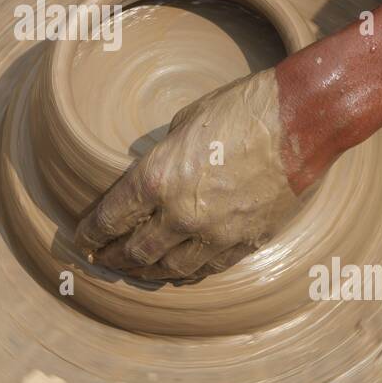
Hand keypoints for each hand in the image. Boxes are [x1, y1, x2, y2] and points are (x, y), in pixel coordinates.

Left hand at [75, 69, 313, 280]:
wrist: (299, 122)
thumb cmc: (240, 110)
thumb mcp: (184, 124)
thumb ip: (163, 159)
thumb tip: (153, 178)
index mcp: (157, 180)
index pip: (111, 218)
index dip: (91, 234)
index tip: (82, 240)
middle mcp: (181, 214)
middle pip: (137, 250)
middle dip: (115, 257)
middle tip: (104, 260)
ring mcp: (216, 234)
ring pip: (172, 268)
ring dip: (148, 271)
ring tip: (137, 270)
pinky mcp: (246, 241)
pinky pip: (209, 268)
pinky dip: (189, 272)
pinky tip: (179, 271)